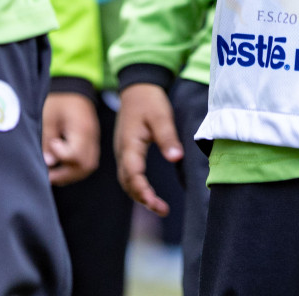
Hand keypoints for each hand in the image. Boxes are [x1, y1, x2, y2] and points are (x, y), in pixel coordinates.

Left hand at [42, 91, 99, 186]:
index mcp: (81, 129)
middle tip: (47, 175)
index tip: (51, 146)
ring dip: (71, 174)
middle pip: (84, 166)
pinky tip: (62, 167)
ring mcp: (94, 140)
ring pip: (88, 167)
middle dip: (65, 174)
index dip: (61, 156)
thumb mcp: (48, 116)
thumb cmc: (59, 100)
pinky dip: (76, 169)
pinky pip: (88, 162)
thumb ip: (47, 140)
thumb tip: (49, 163)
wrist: (74, 87)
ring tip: (54, 174)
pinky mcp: (92, 142)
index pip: (76, 154)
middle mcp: (92, 137)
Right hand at [113, 82, 181, 215]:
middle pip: (127, 182)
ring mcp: (122, 152)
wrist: (137, 88)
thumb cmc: (149, 101)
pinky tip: (149, 192)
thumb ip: (168, 137)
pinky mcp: (126, 151)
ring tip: (158, 206)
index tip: (156, 203)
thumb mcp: (162, 116)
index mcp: (129, 144)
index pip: (133, 174)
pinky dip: (137, 186)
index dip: (143, 191)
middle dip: (143, 198)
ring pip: (126, 180)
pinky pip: (128, 174)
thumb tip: (176, 158)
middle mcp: (122, 151)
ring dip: (139, 195)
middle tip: (162, 210)